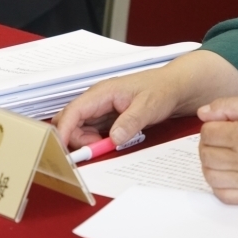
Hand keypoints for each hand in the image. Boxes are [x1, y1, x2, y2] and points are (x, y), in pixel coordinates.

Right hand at [52, 65, 181, 148]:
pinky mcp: (107, 118)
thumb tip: (114, 138)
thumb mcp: (148, 106)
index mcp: (102, 92)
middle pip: (70, 122)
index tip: (62, 150)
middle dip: (74, 139)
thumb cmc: (162, 89)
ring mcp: (101, 109)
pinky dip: (94, 141)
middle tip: (94, 150)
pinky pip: (91, 132)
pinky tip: (108, 144)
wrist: (175, 87)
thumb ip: (131, 121)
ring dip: (87, 142)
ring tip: (107, 146)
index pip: (73, 111)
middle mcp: (97, 100)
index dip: (64, 131)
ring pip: (79, 129)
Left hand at [197, 96, 237, 203]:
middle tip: (221, 138)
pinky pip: (225, 196)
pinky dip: (219, 186)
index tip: (221, 124)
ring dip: (211, 164)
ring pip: (211, 177)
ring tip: (224, 154)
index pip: (207, 133)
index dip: (211, 126)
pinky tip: (229, 173)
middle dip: (208, 144)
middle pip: (206, 155)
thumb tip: (203, 113)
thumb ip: (229, 106)